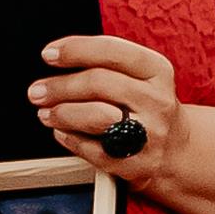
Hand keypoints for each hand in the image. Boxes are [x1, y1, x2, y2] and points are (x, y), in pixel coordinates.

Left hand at [25, 33, 185, 177]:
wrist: (177, 151)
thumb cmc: (147, 106)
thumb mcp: (142, 76)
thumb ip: (107, 62)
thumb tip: (57, 56)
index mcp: (157, 71)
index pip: (111, 51)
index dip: (75, 50)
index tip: (48, 54)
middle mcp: (156, 100)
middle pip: (99, 83)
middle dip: (60, 86)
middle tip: (37, 91)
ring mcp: (149, 134)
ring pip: (96, 117)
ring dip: (62, 113)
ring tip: (46, 113)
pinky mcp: (136, 163)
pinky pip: (94, 150)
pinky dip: (70, 140)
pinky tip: (62, 133)